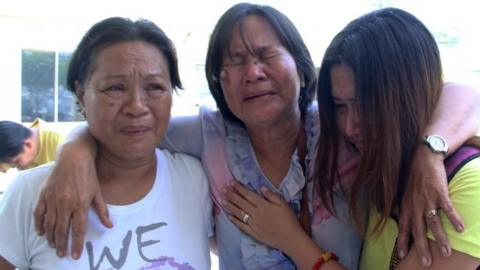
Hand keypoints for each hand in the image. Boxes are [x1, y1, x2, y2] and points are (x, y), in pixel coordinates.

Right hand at [33, 145, 111, 258]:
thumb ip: (102, 211)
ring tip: (53, 245)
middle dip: (61, 244)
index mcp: (80, 204)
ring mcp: (53, 199)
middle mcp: (66, 203)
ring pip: (50, 224)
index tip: (75, 255)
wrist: (74, 157)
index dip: (77, 244)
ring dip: (51, 237)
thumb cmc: (88, 175)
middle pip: (62, 229)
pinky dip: (39, 224)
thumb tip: (110, 226)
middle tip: (62, 254)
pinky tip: (41, 232)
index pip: (78, 229)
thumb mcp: (97, 192)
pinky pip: (38, 213)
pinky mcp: (44, 194)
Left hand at [222, 181, 304, 250]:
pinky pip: (242, 226)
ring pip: (239, 213)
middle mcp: (256, 214)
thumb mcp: (284, 204)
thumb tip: (261, 188)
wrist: (291, 239)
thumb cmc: (289, 220)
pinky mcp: (254, 233)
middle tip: (222, 189)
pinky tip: (229, 216)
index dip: (239, 188)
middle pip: (241, 203)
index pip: (248, 195)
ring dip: (230, 206)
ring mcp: (254, 224)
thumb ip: (272, 195)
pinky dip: (235, 221)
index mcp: (263, 205)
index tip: (231, 182)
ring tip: (222, 200)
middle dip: (231, 195)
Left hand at [397, 146, 463, 266]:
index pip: (403, 227)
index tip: (402, 255)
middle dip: (421, 247)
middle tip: (426, 262)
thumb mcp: (405, 194)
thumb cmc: (414, 177)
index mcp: (406, 205)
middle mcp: (415, 205)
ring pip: (433, 222)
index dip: (402, 241)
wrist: (423, 158)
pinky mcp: (440, 192)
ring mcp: (427, 199)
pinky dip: (454, 219)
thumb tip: (404, 221)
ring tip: (446, 252)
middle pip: (418, 229)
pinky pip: (448, 208)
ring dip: (440, 238)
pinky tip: (461, 228)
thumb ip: (406, 208)